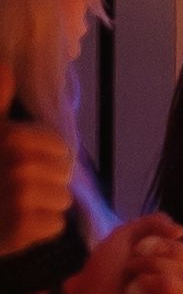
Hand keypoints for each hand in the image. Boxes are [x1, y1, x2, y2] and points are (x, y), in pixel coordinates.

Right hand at [0, 117, 75, 258]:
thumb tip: (3, 65)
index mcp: (12, 138)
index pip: (60, 147)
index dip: (48, 157)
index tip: (24, 163)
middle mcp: (18, 165)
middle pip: (64, 174)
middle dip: (47, 181)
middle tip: (19, 186)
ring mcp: (21, 198)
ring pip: (63, 199)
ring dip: (43, 205)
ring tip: (17, 205)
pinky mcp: (22, 228)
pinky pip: (56, 224)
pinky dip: (39, 227)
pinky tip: (17, 223)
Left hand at [65, 217, 182, 293]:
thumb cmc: (102, 272)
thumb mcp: (125, 236)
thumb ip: (153, 223)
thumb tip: (182, 231)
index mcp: (175, 274)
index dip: (176, 250)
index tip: (144, 249)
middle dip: (160, 265)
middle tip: (132, 268)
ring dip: (162, 284)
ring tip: (137, 286)